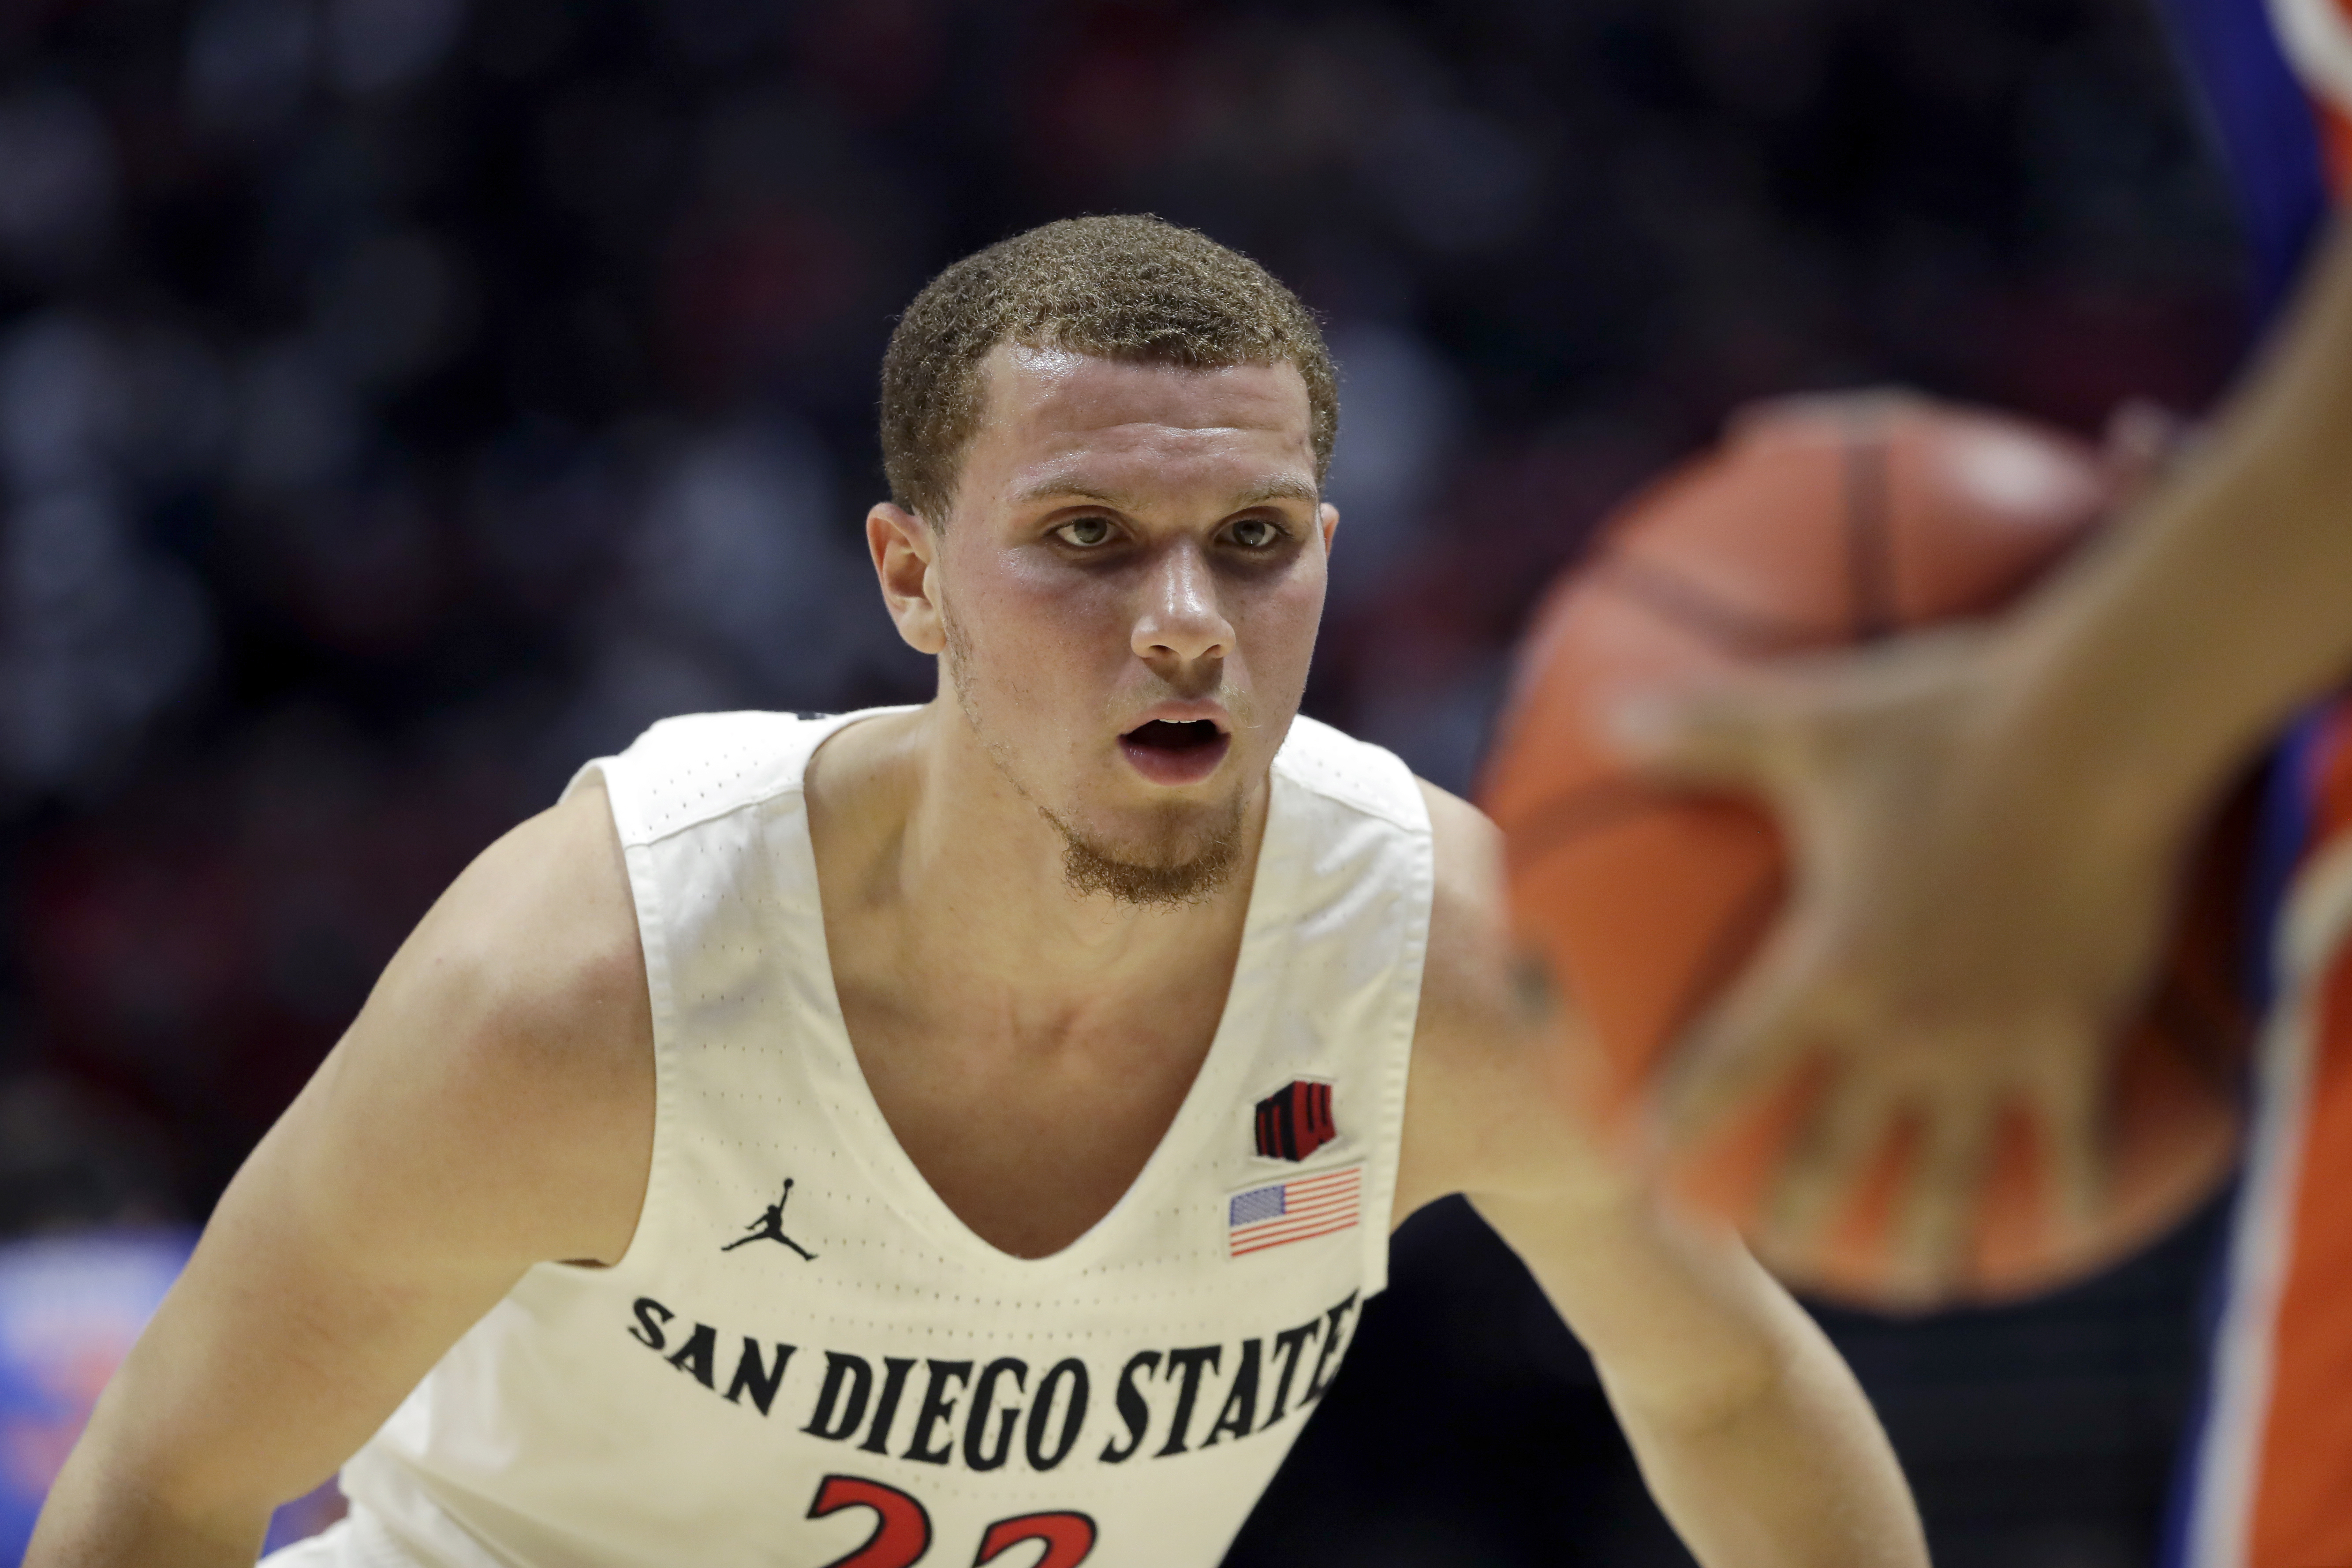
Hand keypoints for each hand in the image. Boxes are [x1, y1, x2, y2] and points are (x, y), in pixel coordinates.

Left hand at [1616, 619, 2195, 1302]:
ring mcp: (1997, 1041)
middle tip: (1773, 1249)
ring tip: (1921, 1285)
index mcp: (1828, 968)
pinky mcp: (2081, 1031)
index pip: (1729, 1067)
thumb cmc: (1944, 722)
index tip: (1642, 1172)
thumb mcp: (1806, 723)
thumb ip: (1700, 731)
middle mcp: (1906, 1027)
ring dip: (1931, 1234)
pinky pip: (2075, 1134)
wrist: (2101, 730)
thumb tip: (1603, 713)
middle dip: (1797, 1204)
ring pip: (1953, 1167)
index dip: (1678, 1123)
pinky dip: (2070, 1186)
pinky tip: (2070, 1222)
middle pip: (1834, 1144)